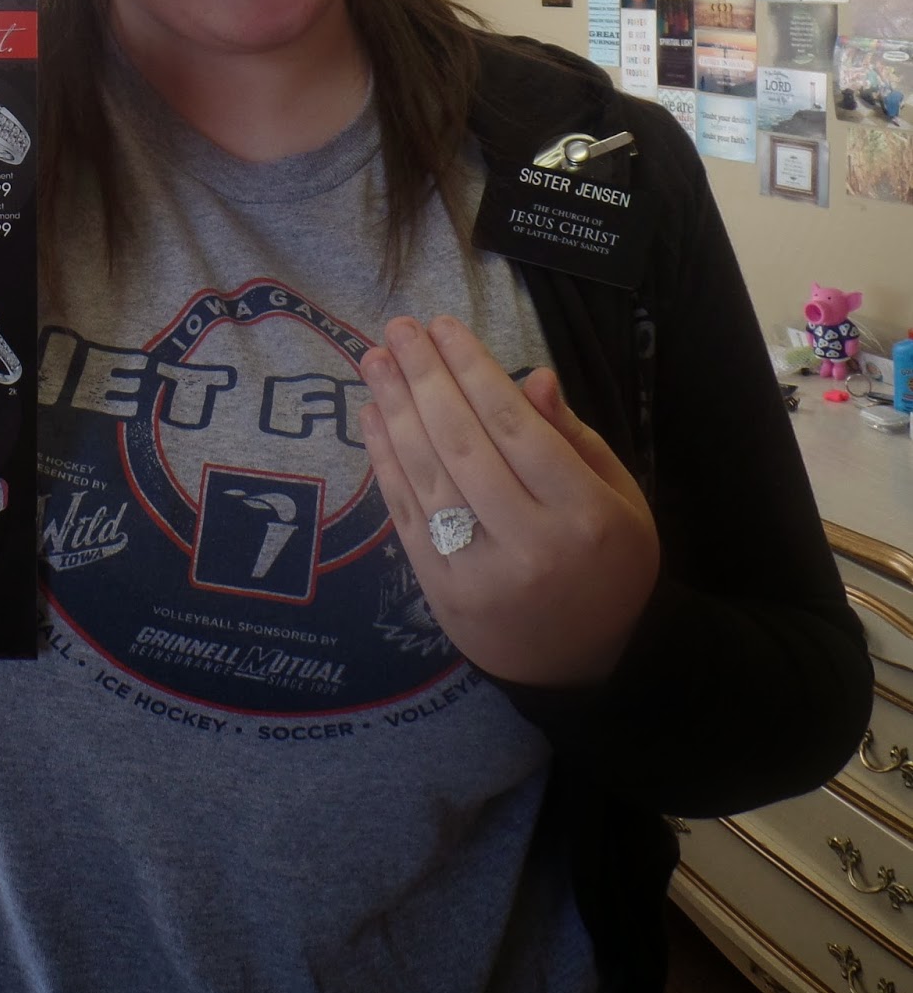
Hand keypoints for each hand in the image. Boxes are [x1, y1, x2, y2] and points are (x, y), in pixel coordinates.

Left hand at [359, 315, 657, 686]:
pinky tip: (373, 417)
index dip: (475, 371)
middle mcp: (531, 543)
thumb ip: (574, 438)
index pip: (517, 427)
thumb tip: (532, 376)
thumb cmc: (607, 566)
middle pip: (465, 443)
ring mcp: (479, 571)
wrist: (581, 665)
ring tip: (375, 360)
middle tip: (400, 329)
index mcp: (585, 515)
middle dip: (426, 378)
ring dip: (395, 410)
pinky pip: (407, 513)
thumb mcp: (619, 499)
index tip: (445, 327)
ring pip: (429, 475)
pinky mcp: (440, 591)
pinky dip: (385, 460)